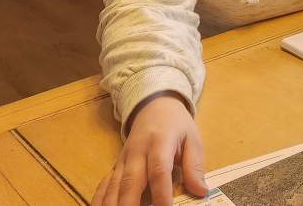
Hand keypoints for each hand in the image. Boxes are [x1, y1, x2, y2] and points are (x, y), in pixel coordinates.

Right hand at [92, 92, 207, 205]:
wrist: (154, 106)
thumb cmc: (176, 124)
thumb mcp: (193, 139)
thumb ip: (194, 165)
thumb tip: (201, 191)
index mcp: (160, 143)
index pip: (159, 171)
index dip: (161, 193)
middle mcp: (137, 152)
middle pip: (130, 181)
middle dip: (130, 204)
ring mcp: (123, 159)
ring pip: (114, 185)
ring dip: (113, 204)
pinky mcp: (115, 165)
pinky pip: (105, 184)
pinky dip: (100, 199)